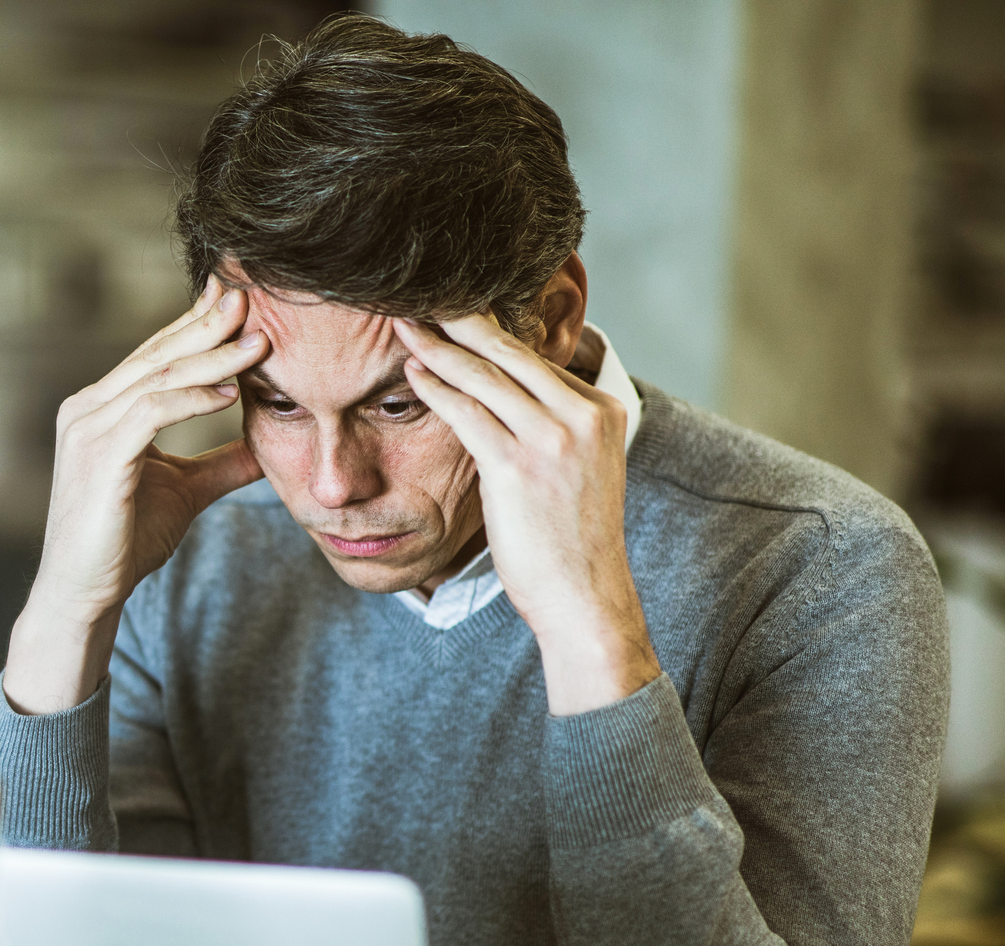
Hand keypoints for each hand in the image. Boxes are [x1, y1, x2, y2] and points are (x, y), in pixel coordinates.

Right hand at [5, 279, 266, 713]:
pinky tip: (230, 392)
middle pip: (157, 355)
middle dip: (207, 324)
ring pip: (158, 377)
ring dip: (212, 357)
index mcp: (101, 409)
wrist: (85, 591)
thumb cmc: (124, 542)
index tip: (238, 302)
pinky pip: (151, 412)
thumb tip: (266, 447)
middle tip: (251, 298)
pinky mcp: (99, 456)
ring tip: (258, 343)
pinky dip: (193, 399)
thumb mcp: (185, 491)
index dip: (196, 325)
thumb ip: (221, 464)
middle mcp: (87, 409)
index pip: (155, 355)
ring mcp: (88, 429)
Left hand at [395, 314, 659, 715]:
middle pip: (509, 353)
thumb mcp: (576, 468)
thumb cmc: (569, 539)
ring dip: (437, 347)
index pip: (534, 358)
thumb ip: (551, 426)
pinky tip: (412, 372)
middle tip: (418, 291)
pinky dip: (436, 388)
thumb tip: (508, 397)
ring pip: (484, 377)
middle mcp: (583, 415)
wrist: (584, 594)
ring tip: (402, 323)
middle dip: (458, 318)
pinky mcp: (518, 465)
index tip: (453, 307)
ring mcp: (554, 438)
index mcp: (601, 408)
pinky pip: (467, 413)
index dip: (488, 330)